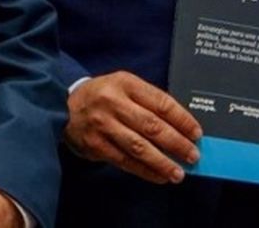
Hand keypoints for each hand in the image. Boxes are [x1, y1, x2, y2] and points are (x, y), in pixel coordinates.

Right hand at [65, 71, 201, 183]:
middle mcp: (114, 103)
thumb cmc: (102, 95)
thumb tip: (180, 124)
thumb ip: (147, 100)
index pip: (161, 102)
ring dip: (162, 162)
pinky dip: (144, 170)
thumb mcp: (123, 85)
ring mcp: (103, 125)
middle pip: (152, 125)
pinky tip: (158, 176)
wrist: (62, 105)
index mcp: (126, 83)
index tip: (196, 133)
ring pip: (139, 147)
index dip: (182, 119)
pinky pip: (125, 161)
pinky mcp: (95, 145)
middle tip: (193, 155)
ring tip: (178, 172)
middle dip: (176, 143)